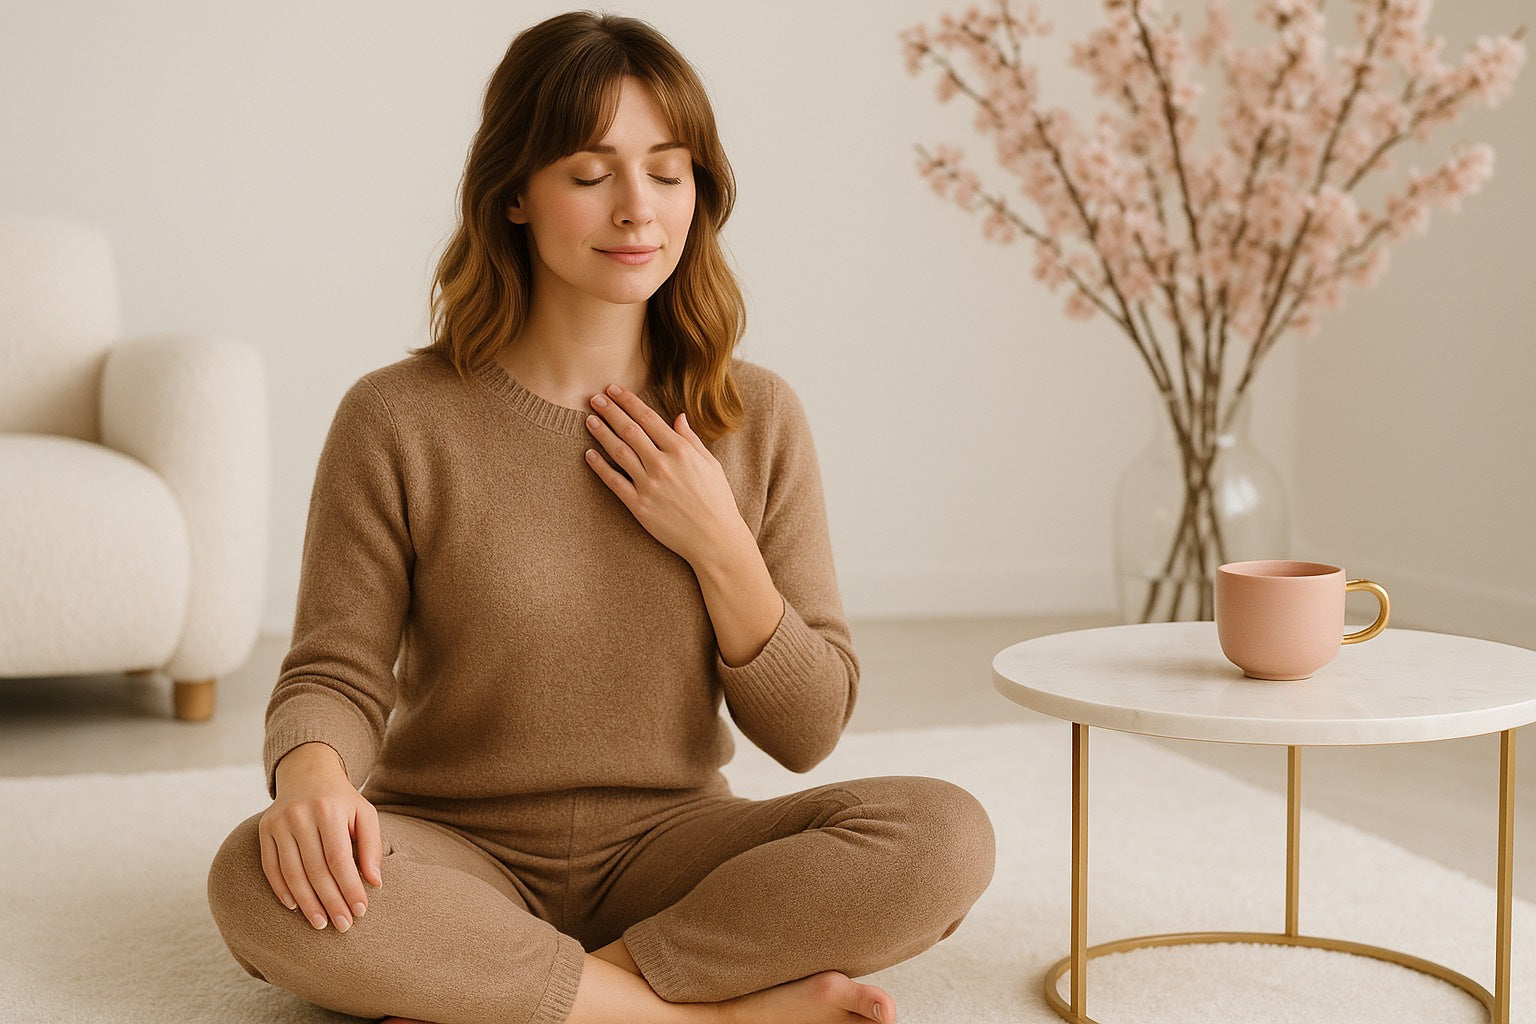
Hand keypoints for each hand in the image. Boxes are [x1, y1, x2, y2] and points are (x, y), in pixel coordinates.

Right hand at [259, 742, 382, 932]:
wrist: (308, 774)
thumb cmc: (342, 801)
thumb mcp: (365, 814)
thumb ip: (372, 846)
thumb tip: (374, 882)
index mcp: (329, 810)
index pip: (340, 859)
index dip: (350, 888)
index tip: (360, 911)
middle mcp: (300, 815)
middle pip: (316, 869)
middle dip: (331, 901)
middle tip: (343, 925)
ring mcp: (278, 822)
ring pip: (292, 872)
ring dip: (307, 903)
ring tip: (321, 923)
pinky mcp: (264, 830)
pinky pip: (271, 867)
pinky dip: (282, 890)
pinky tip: (295, 907)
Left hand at [584, 384, 746, 565]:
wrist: (715, 539)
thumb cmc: (717, 500)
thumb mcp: (710, 464)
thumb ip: (691, 439)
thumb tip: (678, 417)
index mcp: (681, 451)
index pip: (648, 418)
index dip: (628, 401)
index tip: (614, 390)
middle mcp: (662, 464)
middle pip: (629, 430)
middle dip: (610, 411)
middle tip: (595, 398)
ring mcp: (649, 485)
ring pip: (618, 452)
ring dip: (602, 433)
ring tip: (589, 420)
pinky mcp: (639, 506)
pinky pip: (614, 482)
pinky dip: (600, 467)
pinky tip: (589, 455)